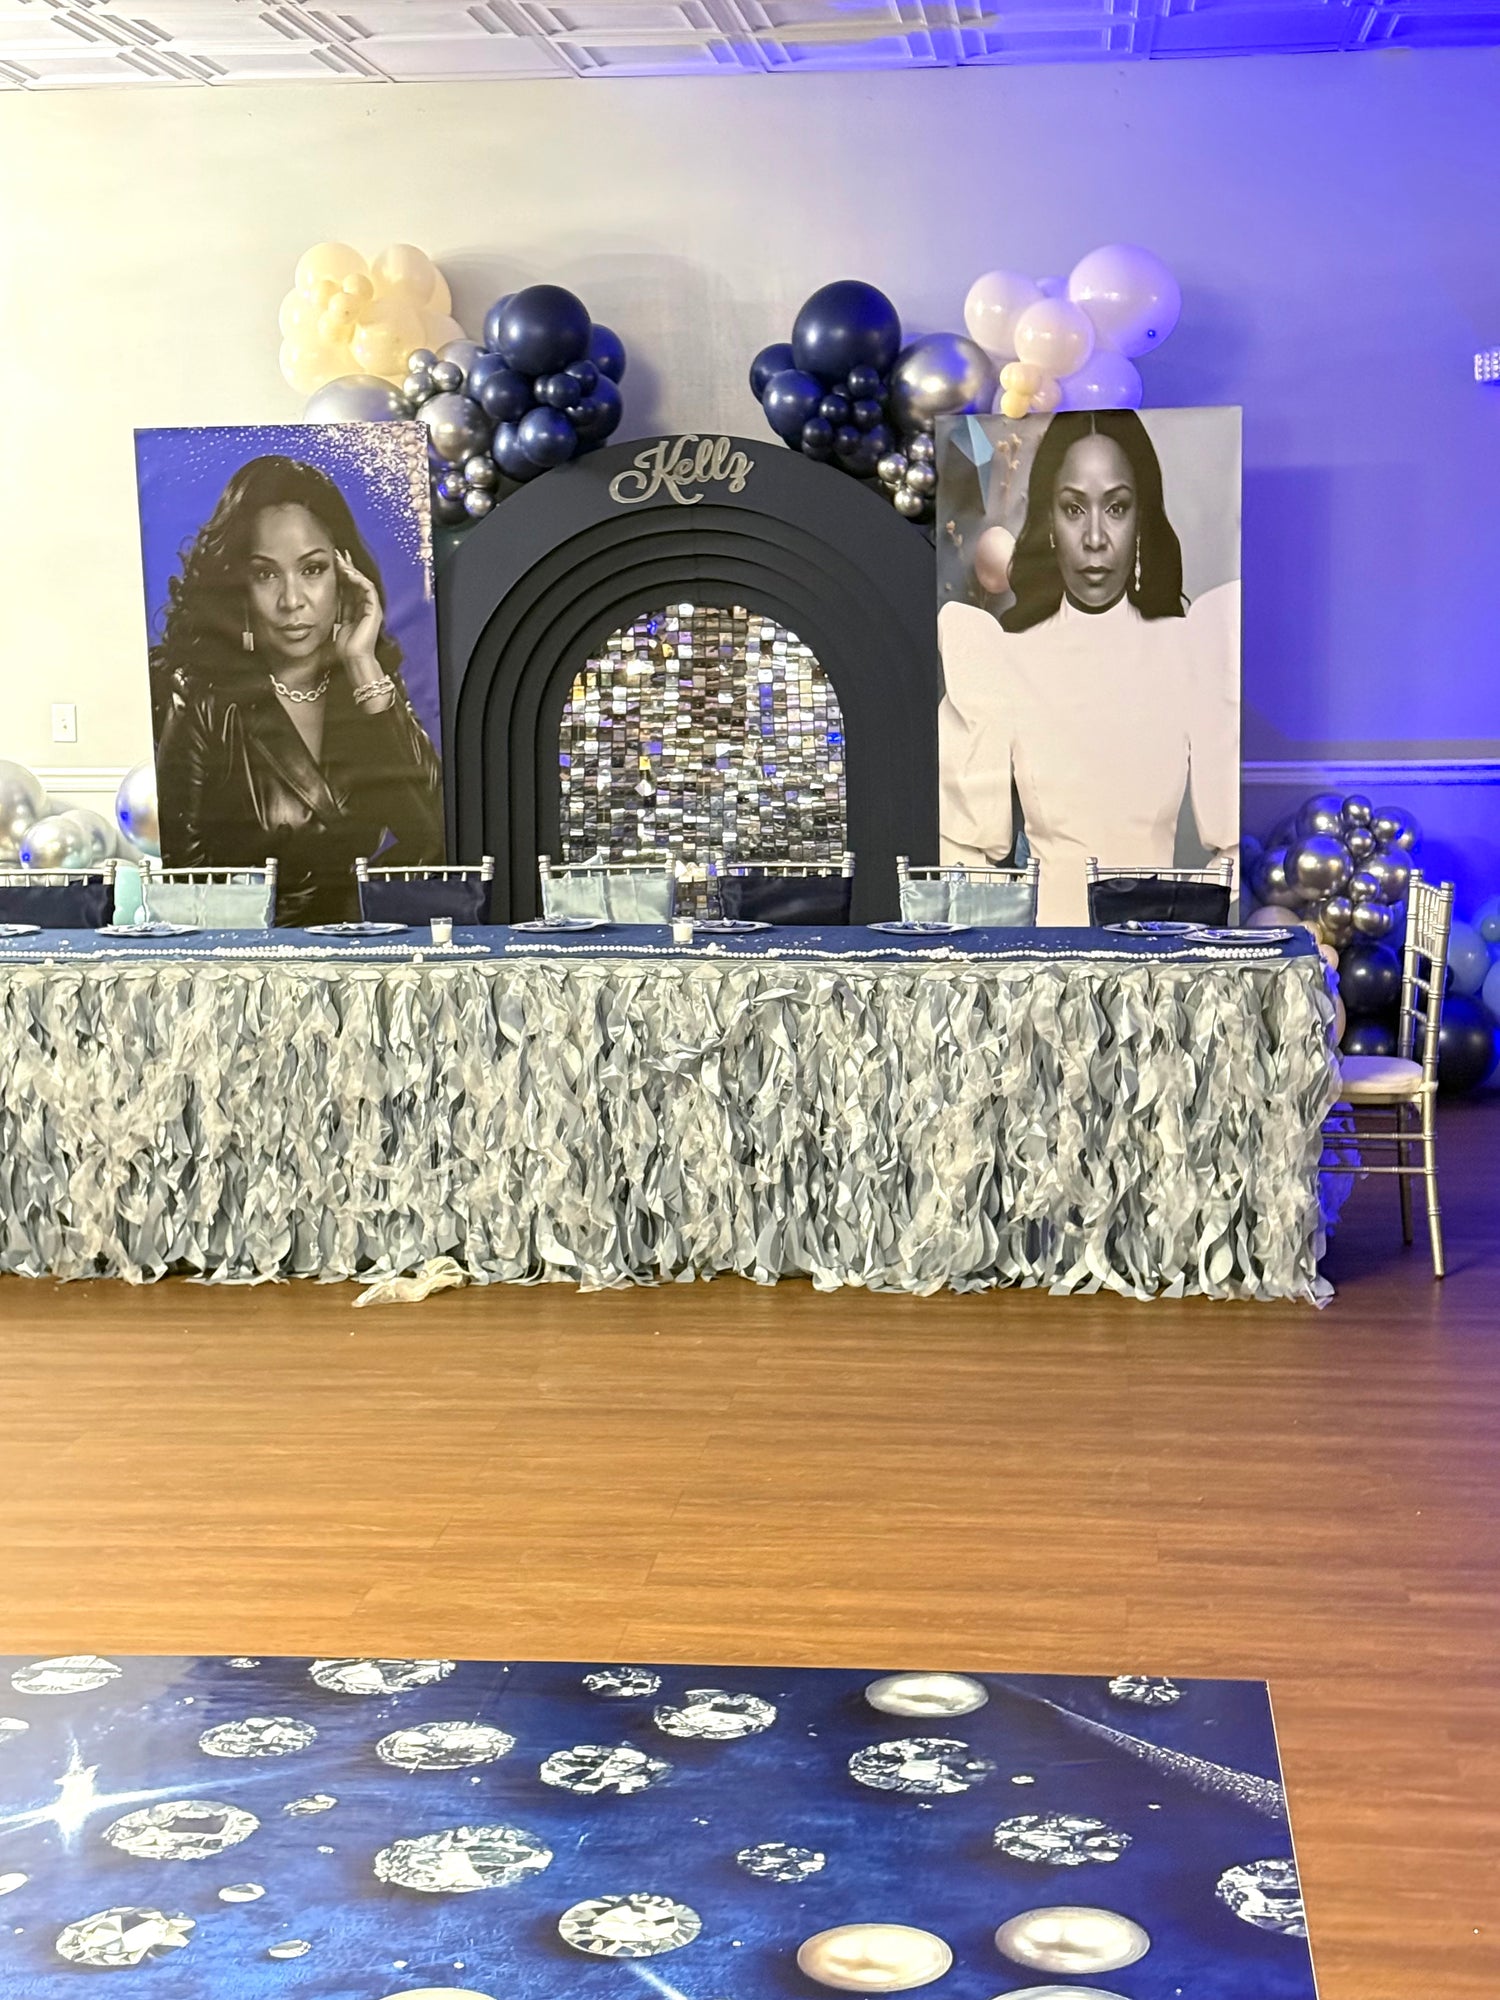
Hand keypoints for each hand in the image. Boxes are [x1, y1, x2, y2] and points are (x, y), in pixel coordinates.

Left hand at [332, 550, 383, 680]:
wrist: (353, 658)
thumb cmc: (343, 646)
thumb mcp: (334, 621)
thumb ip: (331, 608)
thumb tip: (317, 597)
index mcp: (356, 608)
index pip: (348, 585)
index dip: (340, 572)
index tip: (329, 561)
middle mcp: (365, 605)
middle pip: (356, 580)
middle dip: (346, 566)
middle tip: (336, 553)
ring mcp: (371, 607)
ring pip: (362, 581)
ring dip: (351, 570)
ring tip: (340, 560)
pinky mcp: (374, 609)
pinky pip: (367, 588)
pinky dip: (358, 579)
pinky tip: (347, 572)